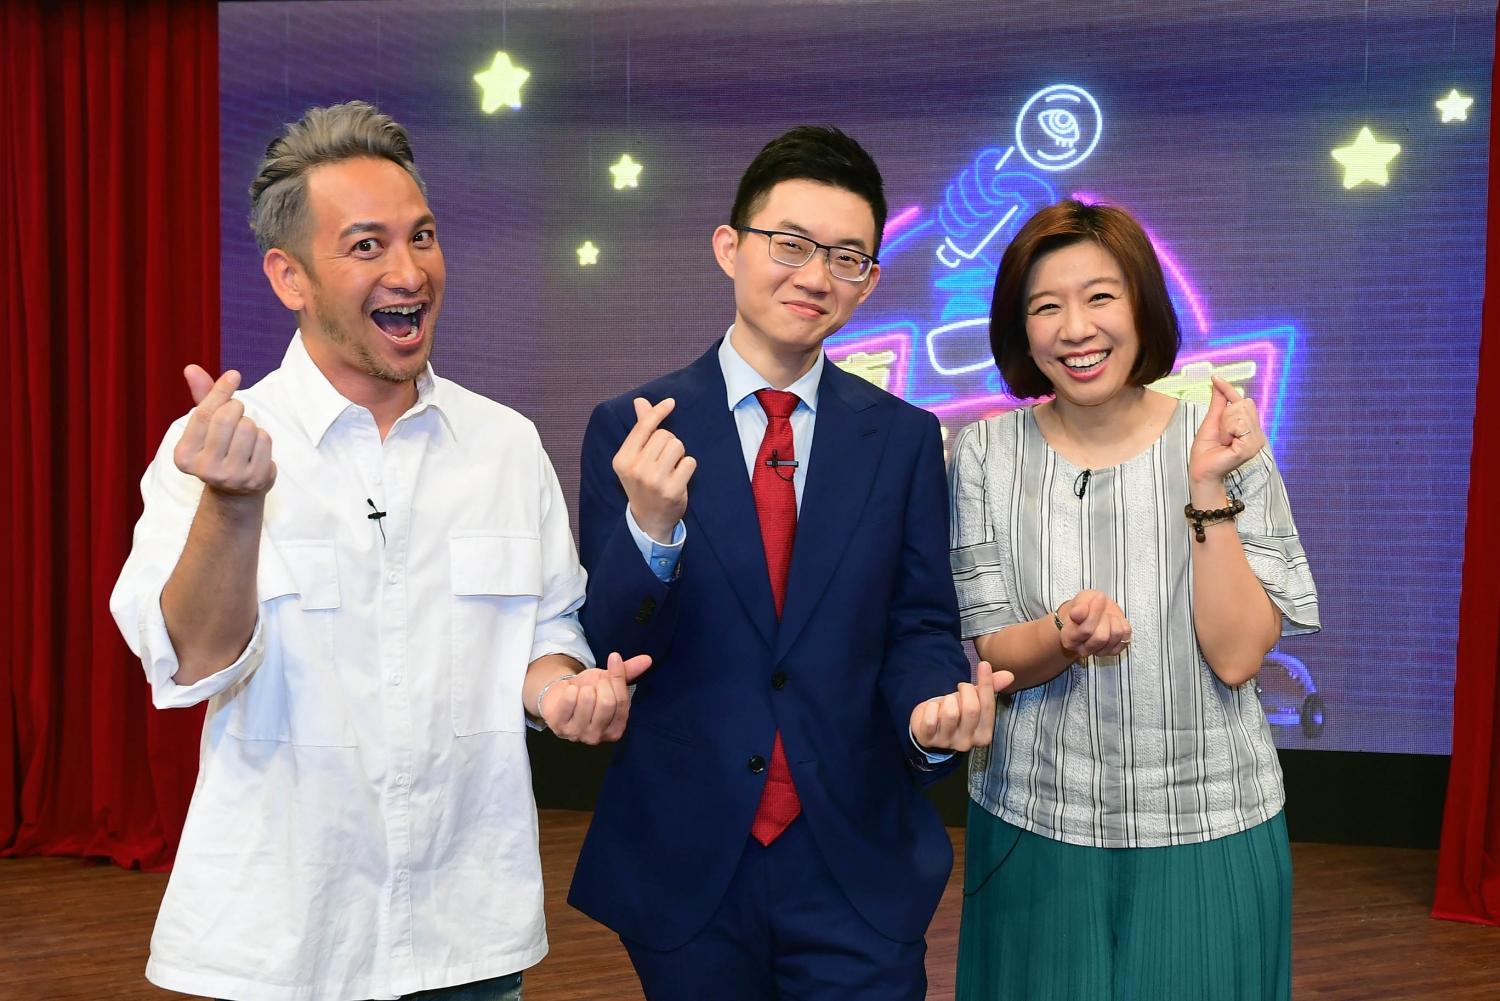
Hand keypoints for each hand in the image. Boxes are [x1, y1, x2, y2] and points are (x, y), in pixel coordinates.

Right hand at [173, 365, 275, 496]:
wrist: (235, 490)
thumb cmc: (218, 448)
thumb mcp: (205, 425)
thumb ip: (201, 397)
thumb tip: (191, 368)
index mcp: (184, 455)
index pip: (203, 414)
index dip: (220, 391)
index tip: (234, 376)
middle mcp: (204, 469)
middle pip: (226, 419)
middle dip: (236, 408)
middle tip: (237, 413)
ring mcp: (231, 476)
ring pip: (248, 428)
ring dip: (250, 424)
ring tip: (244, 436)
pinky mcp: (255, 479)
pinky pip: (265, 440)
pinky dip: (263, 437)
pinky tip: (255, 449)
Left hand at [542, 652, 651, 743]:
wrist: (561, 697)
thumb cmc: (589, 691)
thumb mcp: (609, 682)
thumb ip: (628, 672)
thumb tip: (647, 659)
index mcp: (616, 729)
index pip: (622, 701)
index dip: (617, 678)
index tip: (613, 659)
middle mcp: (598, 737)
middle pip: (607, 702)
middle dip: (600, 685)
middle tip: (594, 685)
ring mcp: (578, 735)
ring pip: (588, 699)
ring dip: (583, 688)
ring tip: (581, 692)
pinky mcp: (559, 728)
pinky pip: (569, 700)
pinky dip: (569, 690)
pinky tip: (569, 695)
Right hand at [613, 397, 696, 543]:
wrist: (648, 519)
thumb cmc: (642, 483)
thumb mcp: (634, 458)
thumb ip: (640, 429)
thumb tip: (641, 402)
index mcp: (622, 459)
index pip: (643, 427)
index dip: (658, 412)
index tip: (670, 403)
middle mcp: (635, 469)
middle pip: (665, 435)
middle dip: (669, 443)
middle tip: (663, 460)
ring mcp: (654, 481)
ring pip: (678, 446)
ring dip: (679, 454)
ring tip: (671, 468)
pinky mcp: (672, 490)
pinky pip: (690, 462)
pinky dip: (688, 466)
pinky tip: (679, 478)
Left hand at [910, 661, 1014, 751]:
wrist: (928, 727)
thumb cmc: (956, 712)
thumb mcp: (974, 701)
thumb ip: (991, 689)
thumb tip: (1009, 676)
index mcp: (983, 735)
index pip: (988, 707)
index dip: (986, 684)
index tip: (984, 665)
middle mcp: (967, 743)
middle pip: (971, 709)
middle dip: (965, 692)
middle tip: (960, 689)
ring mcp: (947, 743)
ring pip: (951, 713)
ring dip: (947, 700)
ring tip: (946, 702)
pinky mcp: (928, 740)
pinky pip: (930, 718)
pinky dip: (931, 707)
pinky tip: (932, 710)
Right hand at [1057, 590, 1130, 659]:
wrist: (1092, 612)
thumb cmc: (1083, 607)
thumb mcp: (1079, 602)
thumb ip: (1078, 609)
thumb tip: (1076, 613)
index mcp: (1069, 639)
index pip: (1086, 630)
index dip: (1094, 613)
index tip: (1099, 597)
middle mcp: (1083, 650)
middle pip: (1101, 637)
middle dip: (1104, 617)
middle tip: (1101, 607)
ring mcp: (1100, 652)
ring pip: (1115, 635)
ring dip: (1113, 620)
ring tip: (1106, 615)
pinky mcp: (1114, 650)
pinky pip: (1125, 635)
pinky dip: (1122, 623)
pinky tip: (1113, 621)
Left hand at [1188, 376, 1264, 488]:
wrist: (1200, 471)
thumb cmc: (1205, 451)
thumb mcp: (1211, 422)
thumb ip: (1218, 403)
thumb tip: (1217, 382)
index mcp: (1249, 428)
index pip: (1243, 401)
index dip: (1228, 389)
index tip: (1215, 378)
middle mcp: (1256, 434)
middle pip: (1243, 404)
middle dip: (1225, 416)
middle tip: (1220, 434)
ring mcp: (1256, 441)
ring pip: (1241, 412)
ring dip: (1225, 424)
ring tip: (1223, 440)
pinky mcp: (1251, 446)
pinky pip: (1239, 424)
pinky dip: (1226, 431)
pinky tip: (1226, 444)